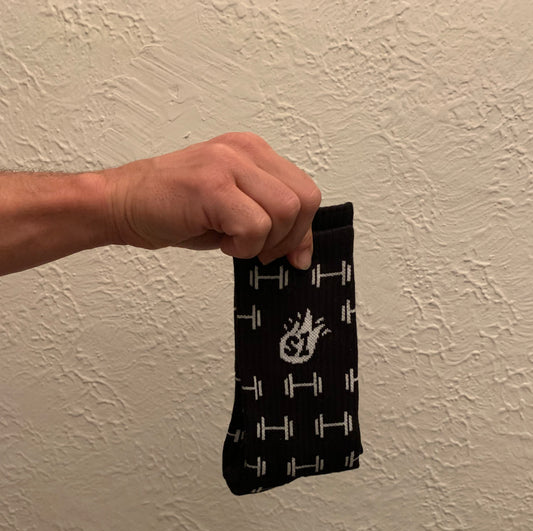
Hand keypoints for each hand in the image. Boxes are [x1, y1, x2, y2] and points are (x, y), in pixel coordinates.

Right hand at [103, 132, 320, 269]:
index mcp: (253, 151)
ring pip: (284, 212)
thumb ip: (269, 220)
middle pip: (304, 200)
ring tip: (233, 243)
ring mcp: (228, 164)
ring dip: (263, 242)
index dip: (303, 230)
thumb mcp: (233, 210)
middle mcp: (245, 150)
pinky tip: (222, 243)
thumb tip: (302, 253)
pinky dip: (243, 247)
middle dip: (288, 238)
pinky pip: (255, 226)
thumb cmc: (174, 208)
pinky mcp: (212, 185)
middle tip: (259, 252)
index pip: (305, 191)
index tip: (288, 254)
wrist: (122, 203)